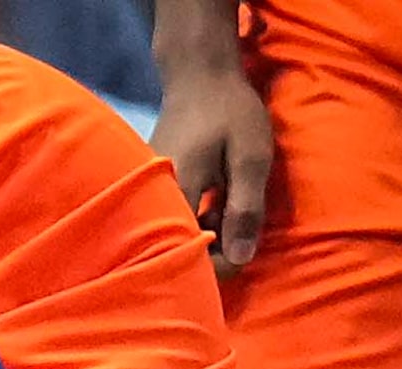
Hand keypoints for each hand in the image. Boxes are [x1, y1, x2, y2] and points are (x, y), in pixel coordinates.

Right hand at [151, 59, 274, 270]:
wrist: (199, 72)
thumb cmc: (229, 110)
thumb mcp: (250, 157)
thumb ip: (245, 208)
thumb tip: (242, 260)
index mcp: (176, 195)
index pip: (191, 256)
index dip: (223, 262)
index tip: (246, 241)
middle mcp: (154, 199)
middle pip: (182, 250)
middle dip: (217, 245)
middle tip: (240, 214)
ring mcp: (152, 194)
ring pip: (180, 234)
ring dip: (209, 228)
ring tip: (228, 197)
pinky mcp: (155, 188)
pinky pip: (176, 217)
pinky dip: (199, 214)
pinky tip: (215, 193)